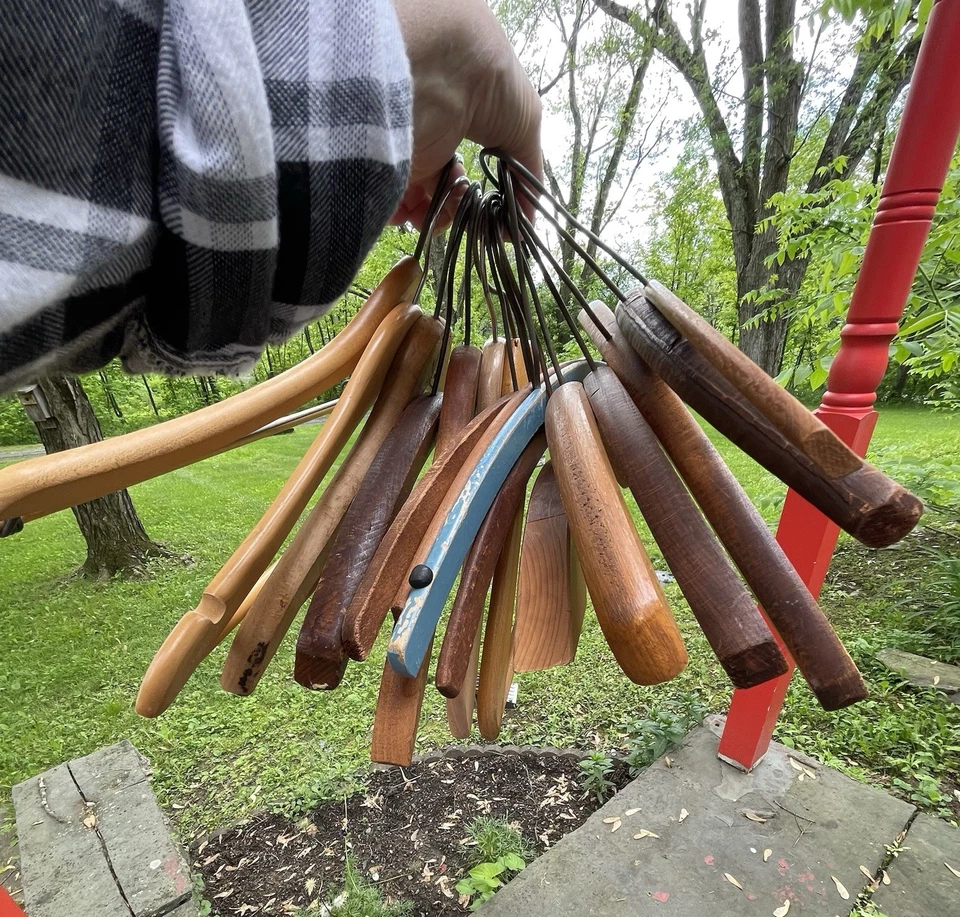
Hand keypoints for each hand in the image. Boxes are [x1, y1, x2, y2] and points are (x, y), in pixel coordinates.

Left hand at [389, 0, 541, 229]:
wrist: (444, 65)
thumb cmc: (493, 84)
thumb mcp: (525, 128)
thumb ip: (527, 179)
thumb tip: (525, 225)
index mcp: (472, 123)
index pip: (476, 170)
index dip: (484, 198)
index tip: (490, 219)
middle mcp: (442, 136)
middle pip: (446, 191)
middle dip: (455, 213)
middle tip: (464, 220)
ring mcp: (415, 147)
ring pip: (419, 198)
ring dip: (432, 217)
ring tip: (443, 217)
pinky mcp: (390, 157)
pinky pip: (391, 196)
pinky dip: (402, 214)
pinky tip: (418, 214)